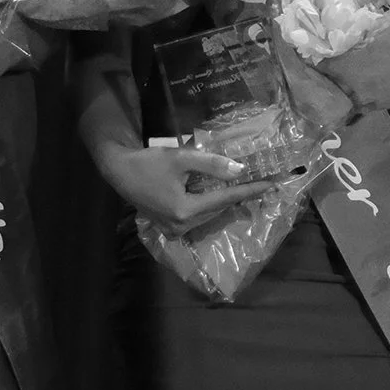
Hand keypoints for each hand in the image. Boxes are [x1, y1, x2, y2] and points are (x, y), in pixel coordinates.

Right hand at [94, 137, 279, 230]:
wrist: (119, 171)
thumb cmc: (149, 162)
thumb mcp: (181, 158)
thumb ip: (211, 165)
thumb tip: (239, 171)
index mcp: (185, 210)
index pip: (225, 199)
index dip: (249, 190)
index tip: (270, 184)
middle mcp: (181, 225)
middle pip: (218, 209)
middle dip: (239, 196)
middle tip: (260, 184)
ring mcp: (174, 230)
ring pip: (208, 214)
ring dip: (224, 202)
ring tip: (244, 189)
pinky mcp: (168, 228)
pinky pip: (197, 217)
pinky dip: (208, 206)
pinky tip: (218, 195)